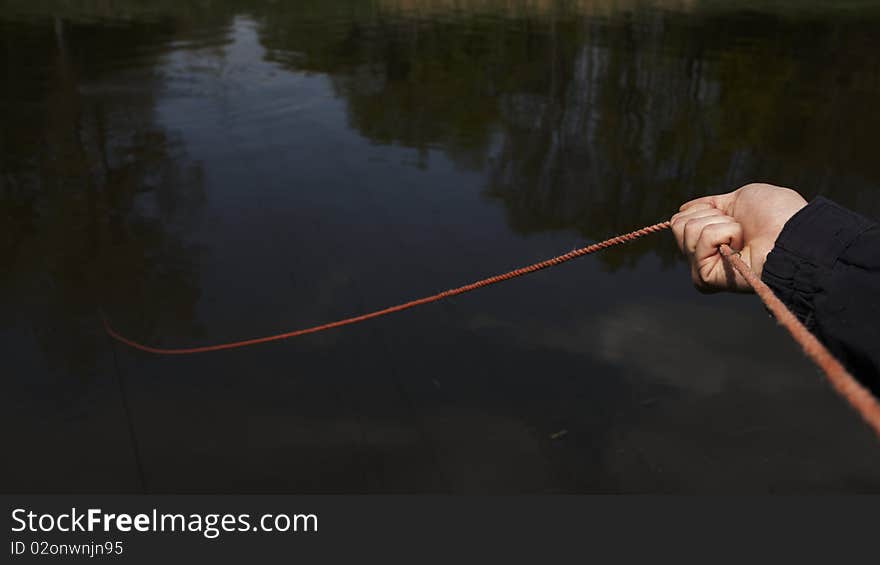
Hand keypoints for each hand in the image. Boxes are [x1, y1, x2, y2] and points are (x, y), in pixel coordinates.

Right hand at [671, 183, 806, 292]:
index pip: (682, 218)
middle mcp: (705, 254)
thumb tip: (682, 210)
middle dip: (711, 215)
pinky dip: (721, 234)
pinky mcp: (705, 278)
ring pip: (686, 229)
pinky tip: (738, 247)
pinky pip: (699, 241)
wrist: (792, 234)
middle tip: (739, 228)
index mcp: (712, 237)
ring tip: (743, 238)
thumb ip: (710, 204)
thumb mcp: (739, 199)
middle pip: (679, 224)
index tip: (731, 215)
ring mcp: (703, 267)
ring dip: (721, 225)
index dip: (705, 208)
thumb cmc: (776, 214)